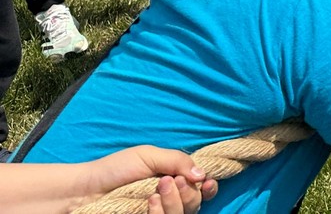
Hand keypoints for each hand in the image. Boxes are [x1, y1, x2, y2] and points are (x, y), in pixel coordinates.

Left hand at [81, 145, 215, 212]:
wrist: (87, 190)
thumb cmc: (115, 169)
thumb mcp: (148, 156)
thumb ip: (177, 160)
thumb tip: (203, 174)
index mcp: (174, 181)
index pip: (202, 188)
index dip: (209, 187)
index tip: (207, 182)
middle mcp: (170, 199)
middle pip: (196, 203)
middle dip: (189, 192)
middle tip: (170, 181)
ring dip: (175, 202)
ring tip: (156, 190)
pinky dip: (161, 212)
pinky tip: (149, 203)